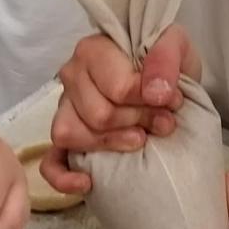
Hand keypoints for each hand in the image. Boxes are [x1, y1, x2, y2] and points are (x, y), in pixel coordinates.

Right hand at [45, 24, 200, 165]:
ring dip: (111, 144)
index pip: (117, 88)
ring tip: (141, 140)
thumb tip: (155, 93)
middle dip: (138, 122)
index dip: (149, 101)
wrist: (164, 80)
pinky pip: (52, 162)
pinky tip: (87, 183)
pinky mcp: (66, 137)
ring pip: (72, 135)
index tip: (173, 101)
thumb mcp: (176, 45)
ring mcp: (65, 108)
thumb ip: (165, 59)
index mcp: (93, 50)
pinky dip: (64, 176)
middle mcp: (72, 76)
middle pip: (99, 115)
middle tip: (163, 122)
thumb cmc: (165, 62)